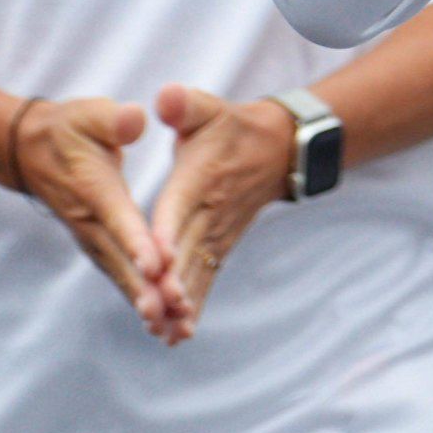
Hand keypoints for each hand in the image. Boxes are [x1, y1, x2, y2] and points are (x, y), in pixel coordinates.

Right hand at [8, 95, 175, 340]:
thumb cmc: (71, 129)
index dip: (137, 241)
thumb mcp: (90, 114)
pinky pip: (121, 277)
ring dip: (145, 301)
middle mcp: (92, 222)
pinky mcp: (98, 248)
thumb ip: (114, 120)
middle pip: (122, 260)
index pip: (118, 218)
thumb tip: (135, 119)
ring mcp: (93, 240)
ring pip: (122, 275)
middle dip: (146, 287)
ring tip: (172, 327)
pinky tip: (162, 323)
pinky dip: (140, 299)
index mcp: (95, 189)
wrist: (33, 152)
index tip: (156, 265)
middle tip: (169, 313)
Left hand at [144, 85, 297, 338]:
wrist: (277, 149)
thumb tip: (165, 98)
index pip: (179, 207)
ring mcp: (217, 234)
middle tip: (155, 311)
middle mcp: (209, 212)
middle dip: (171, 282)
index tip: (157, 261)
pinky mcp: (221, 248)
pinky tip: (177, 335)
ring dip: (181, 303)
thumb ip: (184, 104)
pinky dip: (194, 307)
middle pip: (187, 250)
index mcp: (198, 178)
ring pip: (197, 273)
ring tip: (163, 332)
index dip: (167, 233)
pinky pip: (206, 281)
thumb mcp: (206, 107)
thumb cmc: (229, 127)